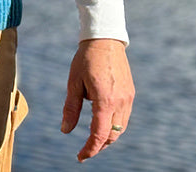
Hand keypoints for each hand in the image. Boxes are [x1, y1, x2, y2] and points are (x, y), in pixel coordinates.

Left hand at [60, 38, 133, 162]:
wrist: (105, 38)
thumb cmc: (86, 59)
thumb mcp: (74, 82)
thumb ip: (71, 108)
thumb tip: (65, 131)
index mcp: (105, 100)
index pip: (99, 135)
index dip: (90, 149)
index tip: (80, 157)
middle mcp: (120, 102)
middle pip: (112, 135)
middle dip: (99, 145)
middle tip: (85, 149)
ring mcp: (128, 98)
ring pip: (120, 128)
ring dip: (108, 137)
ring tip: (93, 138)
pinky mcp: (130, 93)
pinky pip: (124, 117)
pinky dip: (114, 125)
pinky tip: (103, 121)